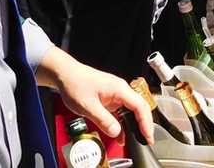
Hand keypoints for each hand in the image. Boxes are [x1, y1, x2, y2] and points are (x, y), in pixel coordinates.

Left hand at [36, 47, 153, 145]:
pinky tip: (121, 135)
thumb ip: (103, 119)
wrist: (65, 74)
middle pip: (139, 107)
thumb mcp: (87, 105)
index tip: (148, 136)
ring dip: (134, 125)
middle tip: (147, 140)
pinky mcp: (109, 98)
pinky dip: (123, 123)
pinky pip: (121, 111)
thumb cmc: (75, 84)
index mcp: (119, 89)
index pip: (139, 106)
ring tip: (136, 140)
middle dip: (144, 124)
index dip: (146, 122)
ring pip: (131, 110)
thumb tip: (117, 132)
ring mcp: (115, 94)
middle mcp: (120, 90)